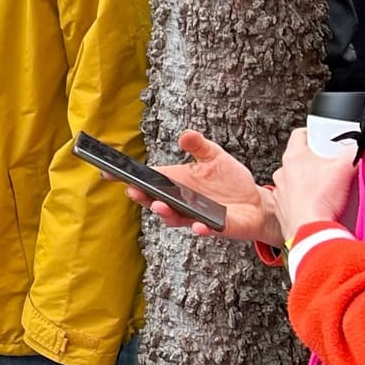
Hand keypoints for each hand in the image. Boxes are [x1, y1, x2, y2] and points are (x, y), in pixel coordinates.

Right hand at [125, 130, 280, 245]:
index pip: (148, 180)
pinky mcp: (215, 227)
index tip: (109, 173)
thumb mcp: (215, 157)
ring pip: (174, 218)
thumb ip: (199, 146)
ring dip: (165, 213)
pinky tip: (199, 226)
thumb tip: (185, 134)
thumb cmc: (231, 180)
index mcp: (176, 183)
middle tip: (134, 191)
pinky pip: (205, 229)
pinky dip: (201, 228)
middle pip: (154, 201)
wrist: (256, 203)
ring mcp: (195, 216)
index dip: (127, 178)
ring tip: (160, 206)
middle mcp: (180, 202)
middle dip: (143, 197)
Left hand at [270, 128, 357, 242]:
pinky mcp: (283, 208)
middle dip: (317, 161)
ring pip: (297, 180)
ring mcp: (281, 191)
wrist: (310, 231)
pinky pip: (295, 199)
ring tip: (329, 188)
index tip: (326, 139)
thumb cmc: (321, 200)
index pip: (301, 134)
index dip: (315, 134)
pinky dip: (306, 199)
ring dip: (311, 182)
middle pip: (301, 158)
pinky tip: (321, 204)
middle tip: (333, 166)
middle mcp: (283, 172)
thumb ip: (355, 151)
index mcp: (294, 157)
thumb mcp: (345, 168)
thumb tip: (362, 144)